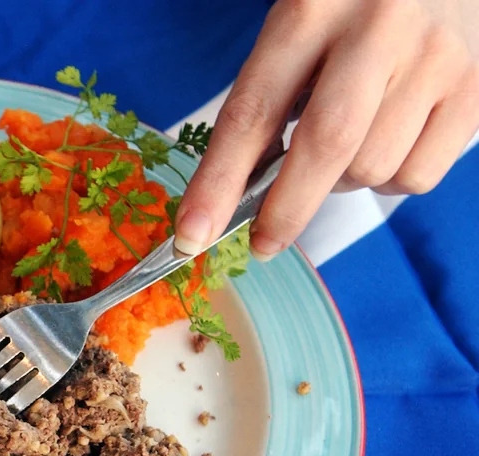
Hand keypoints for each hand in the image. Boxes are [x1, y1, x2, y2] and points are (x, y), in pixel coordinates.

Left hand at [174, 0, 478, 258]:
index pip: (253, 110)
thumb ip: (270, 92)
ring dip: (343, 183)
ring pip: (373, 168)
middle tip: (262, 244)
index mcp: (313, 7)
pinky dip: (391, 179)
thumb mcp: (299, 25)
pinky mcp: (476, 88)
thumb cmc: (352, 5)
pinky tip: (388, 140)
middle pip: (325, 146)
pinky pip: (418, 176)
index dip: (218, 182)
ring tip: (343, 147)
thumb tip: (237, 191)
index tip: (191, 235)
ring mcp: (437, 57)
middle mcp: (379, 27)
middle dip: (285, 210)